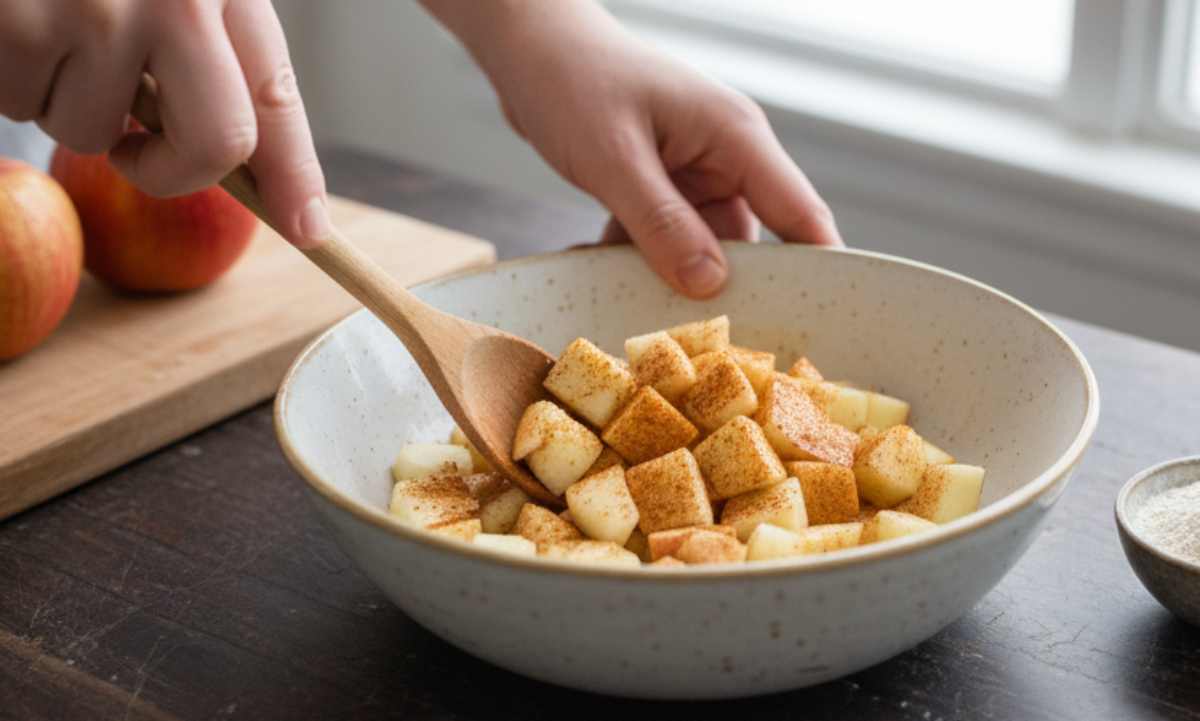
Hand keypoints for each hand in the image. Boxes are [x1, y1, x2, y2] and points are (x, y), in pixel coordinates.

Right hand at [0, 0, 328, 246]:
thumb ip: (205, 53)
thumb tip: (241, 163)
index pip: (276, 94)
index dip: (295, 172)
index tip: (310, 229)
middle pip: (216, 143)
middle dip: (170, 170)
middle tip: (133, 152)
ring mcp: (97, 11)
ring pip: (94, 134)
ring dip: (63, 102)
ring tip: (44, 26)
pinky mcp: (20, 24)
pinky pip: (20, 106)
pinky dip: (10, 80)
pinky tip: (10, 21)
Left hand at [425, 1, 841, 297]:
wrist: (527, 46)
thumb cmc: (572, 81)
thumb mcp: (614, 159)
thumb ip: (662, 224)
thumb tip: (710, 286)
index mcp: (736, 137)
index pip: (800, 214)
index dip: (816, 272)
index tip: (812, 330)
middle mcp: (724, 157)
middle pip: (747, 244)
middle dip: (721, 290)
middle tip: (697, 341)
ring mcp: (690, 173)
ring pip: (697, 249)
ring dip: (663, 276)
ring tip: (626, 299)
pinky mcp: (658, 186)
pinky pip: (661, 240)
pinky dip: (632, 259)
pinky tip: (595, 266)